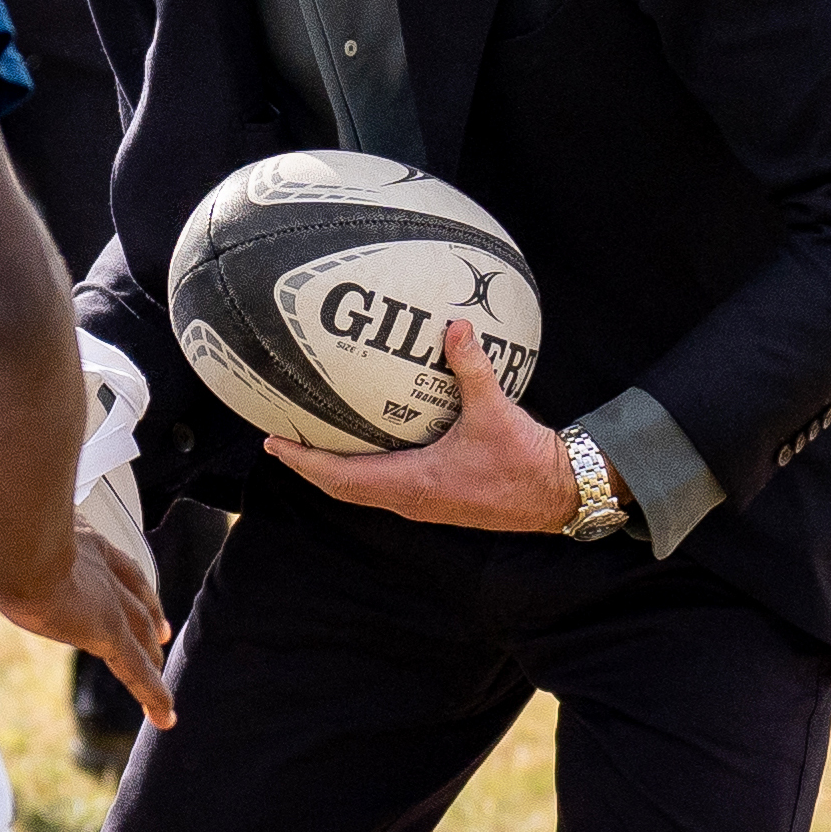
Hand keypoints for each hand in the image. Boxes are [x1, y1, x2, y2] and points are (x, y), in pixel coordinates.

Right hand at [0, 445, 177, 726]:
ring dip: (150, 646)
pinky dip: (152, 693)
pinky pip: (135, 669)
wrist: (6, 535)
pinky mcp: (105, 630)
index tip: (110, 572)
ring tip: (159, 663)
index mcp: (66, 531)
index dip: (107, 564)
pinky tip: (166, 716)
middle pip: (131, 586)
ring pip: (139, 627)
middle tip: (158, 623)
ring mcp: (105, 598)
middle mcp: (96, 561)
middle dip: (145, 604)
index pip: (95, 549)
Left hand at [265, 321, 581, 532]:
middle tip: (280, 437)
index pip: (341, 477)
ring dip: (333, 469)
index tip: (273, 442)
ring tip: (312, 438)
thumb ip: (472, 367)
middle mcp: (411, 500)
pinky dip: (363, 469)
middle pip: (342, 487)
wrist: (558, 495)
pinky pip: (385, 487)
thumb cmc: (525, 461)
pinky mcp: (437, 500)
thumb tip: (455, 327)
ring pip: (363, 491)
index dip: (304, 461)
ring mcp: (423, 504)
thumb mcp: (496, 410)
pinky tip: (366, 442)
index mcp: (414, 484)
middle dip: (309, 464)